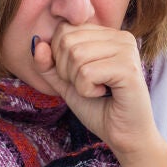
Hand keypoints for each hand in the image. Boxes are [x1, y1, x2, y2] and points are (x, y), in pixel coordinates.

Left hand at [32, 22, 164, 160]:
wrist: (124, 136)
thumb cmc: (98, 108)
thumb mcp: (66, 83)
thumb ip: (48, 64)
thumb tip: (37, 44)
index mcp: (108, 34)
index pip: (64, 30)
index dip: (59, 59)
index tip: (81, 77)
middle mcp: (121, 37)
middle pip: (67, 42)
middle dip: (67, 71)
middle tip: (88, 86)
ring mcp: (127, 50)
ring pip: (76, 56)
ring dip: (78, 83)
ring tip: (97, 90)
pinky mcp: (129, 68)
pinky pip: (87, 73)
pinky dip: (87, 91)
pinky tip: (103, 94)